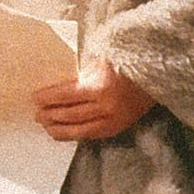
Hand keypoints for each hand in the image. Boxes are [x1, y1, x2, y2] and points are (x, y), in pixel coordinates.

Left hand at [32, 61, 154, 142]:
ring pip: (80, 129)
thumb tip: (59, 84)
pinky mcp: (119, 127)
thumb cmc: (129, 59)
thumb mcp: (103, 59)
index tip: (35, 97)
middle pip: (70, 114)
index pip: (66, 95)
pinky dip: (77, 134)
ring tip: (46, 126)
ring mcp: (113, 120)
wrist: (159, 71)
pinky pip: (93, 134)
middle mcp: (105, 107)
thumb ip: (83, 72)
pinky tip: (66, 133)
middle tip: (36, 114)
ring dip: (59, 128)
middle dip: (50, 115)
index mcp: (100, 87)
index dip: (48, 98)